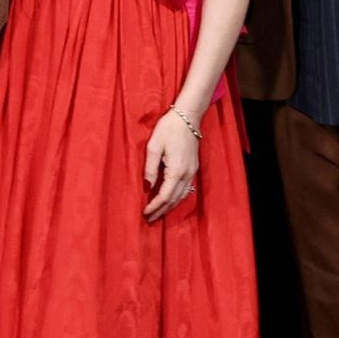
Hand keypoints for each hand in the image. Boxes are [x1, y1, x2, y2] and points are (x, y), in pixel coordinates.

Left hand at [142, 108, 201, 222]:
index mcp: (176, 170)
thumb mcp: (154, 146)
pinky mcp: (193, 168)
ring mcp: (192, 172)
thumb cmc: (168, 129)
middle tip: (149, 219)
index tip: (144, 213)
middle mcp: (187, 174)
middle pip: (174, 200)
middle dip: (161, 211)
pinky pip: (186, 189)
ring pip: (181, 196)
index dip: (154, 207)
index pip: (165, 196)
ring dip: (170, 207)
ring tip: (158, 214)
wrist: (187, 117)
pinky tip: (170, 201)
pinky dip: (177, 198)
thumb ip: (150, 168)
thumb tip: (147, 186)